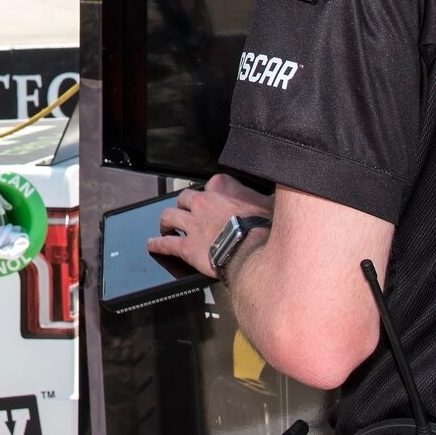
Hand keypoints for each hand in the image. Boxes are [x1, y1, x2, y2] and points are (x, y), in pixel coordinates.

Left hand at [146, 174, 274, 276]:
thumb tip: (283, 195)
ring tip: (166, 226)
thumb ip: (269, 198)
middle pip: (185, 197)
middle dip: (184, 204)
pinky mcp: (187, 246)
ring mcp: (193, 223)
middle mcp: (203, 201)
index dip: (214, 192)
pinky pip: (166, 244)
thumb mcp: (273, 205)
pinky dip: (157, 244)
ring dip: (166, 221)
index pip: (214, 183)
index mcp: (223, 187)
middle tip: (186, 211)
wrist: (255, 251)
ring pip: (169, 216)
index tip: (217, 198)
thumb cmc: (266, 228)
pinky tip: (152, 245)